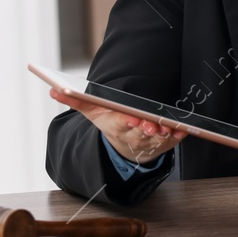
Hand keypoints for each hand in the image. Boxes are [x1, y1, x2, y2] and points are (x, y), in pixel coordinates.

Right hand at [49, 88, 185, 165]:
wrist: (126, 148)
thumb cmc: (111, 124)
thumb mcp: (93, 112)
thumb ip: (76, 101)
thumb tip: (53, 89)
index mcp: (117, 127)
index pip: (121, 125)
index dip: (127, 122)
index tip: (132, 118)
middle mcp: (134, 137)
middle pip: (141, 133)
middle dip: (146, 128)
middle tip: (151, 123)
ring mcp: (151, 142)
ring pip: (159, 139)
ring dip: (164, 133)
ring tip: (168, 126)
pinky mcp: (167, 143)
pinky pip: (175, 140)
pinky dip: (180, 135)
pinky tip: (183, 128)